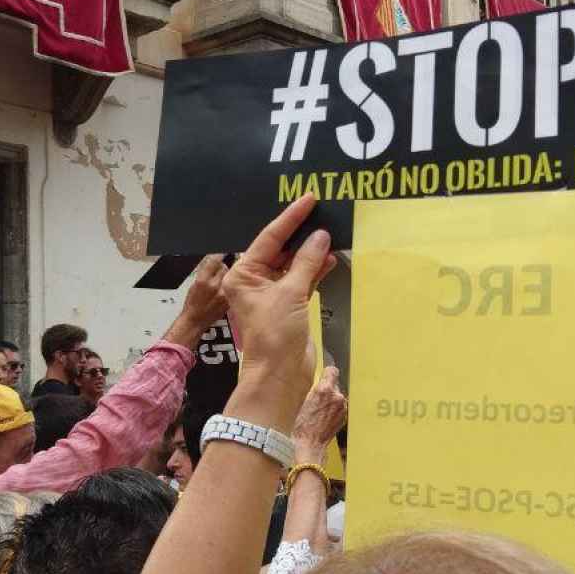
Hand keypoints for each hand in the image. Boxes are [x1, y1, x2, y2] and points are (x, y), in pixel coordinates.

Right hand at [163, 256, 230, 349]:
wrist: (195, 320)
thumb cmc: (192, 303)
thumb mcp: (194, 283)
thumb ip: (205, 271)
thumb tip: (214, 259)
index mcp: (203, 281)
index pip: (214, 260)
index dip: (219, 254)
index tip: (221, 252)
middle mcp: (214, 286)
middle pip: (224, 267)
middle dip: (221, 267)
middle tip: (216, 273)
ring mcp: (224, 294)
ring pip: (229, 277)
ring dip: (226, 276)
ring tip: (218, 283)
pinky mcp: (229, 300)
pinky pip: (232, 286)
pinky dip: (229, 286)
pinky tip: (222, 291)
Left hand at [221, 197, 334, 418]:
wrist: (280, 374)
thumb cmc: (275, 334)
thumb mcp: (291, 292)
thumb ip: (307, 261)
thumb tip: (321, 236)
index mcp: (243, 274)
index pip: (269, 238)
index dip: (290, 218)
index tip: (308, 199)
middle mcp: (254, 281)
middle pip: (280, 249)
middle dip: (301, 234)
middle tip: (321, 212)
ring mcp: (272, 293)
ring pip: (293, 264)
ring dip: (311, 252)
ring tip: (331, 234)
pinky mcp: (288, 305)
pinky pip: (302, 279)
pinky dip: (316, 270)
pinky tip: (330, 258)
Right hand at [292, 366, 346, 458]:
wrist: (310, 443)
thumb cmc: (302, 424)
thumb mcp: (304, 401)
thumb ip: (315, 389)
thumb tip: (321, 381)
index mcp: (325, 389)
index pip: (332, 371)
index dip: (327, 374)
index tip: (324, 377)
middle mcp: (337, 396)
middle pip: (335, 385)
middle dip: (328, 390)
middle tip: (317, 400)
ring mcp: (342, 407)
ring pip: (337, 396)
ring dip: (331, 400)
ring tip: (320, 411)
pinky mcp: (344, 416)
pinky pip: (339, 407)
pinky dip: (334, 409)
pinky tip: (324, 418)